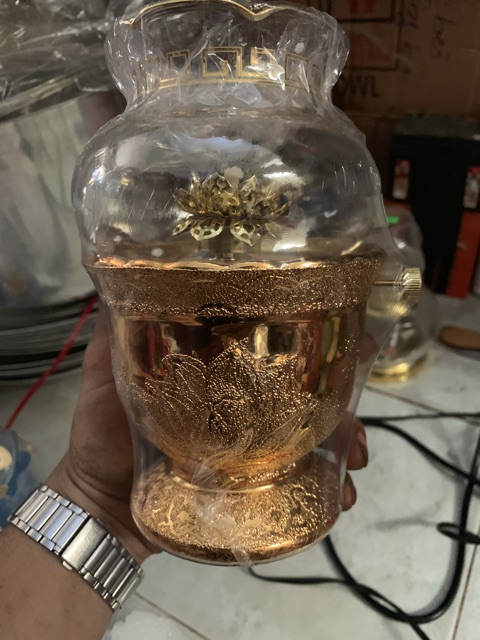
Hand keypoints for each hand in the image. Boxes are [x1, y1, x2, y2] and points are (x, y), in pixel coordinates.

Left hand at [49, 307, 367, 560]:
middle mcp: (246, 407)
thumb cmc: (102, 433)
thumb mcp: (105, 372)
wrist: (102, 504)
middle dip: (344, 400)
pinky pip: (302, 485)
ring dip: (348, 443)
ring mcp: (253, 448)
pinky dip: (329, 490)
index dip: (317, 343)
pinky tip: (341, 497)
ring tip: (356, 459)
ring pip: (316, 438)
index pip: (276, 351)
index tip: (355, 340)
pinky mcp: (253, 487)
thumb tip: (121, 267)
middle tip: (357, 414)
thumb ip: (114, 330)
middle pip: (308, 395)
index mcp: (223, 376)